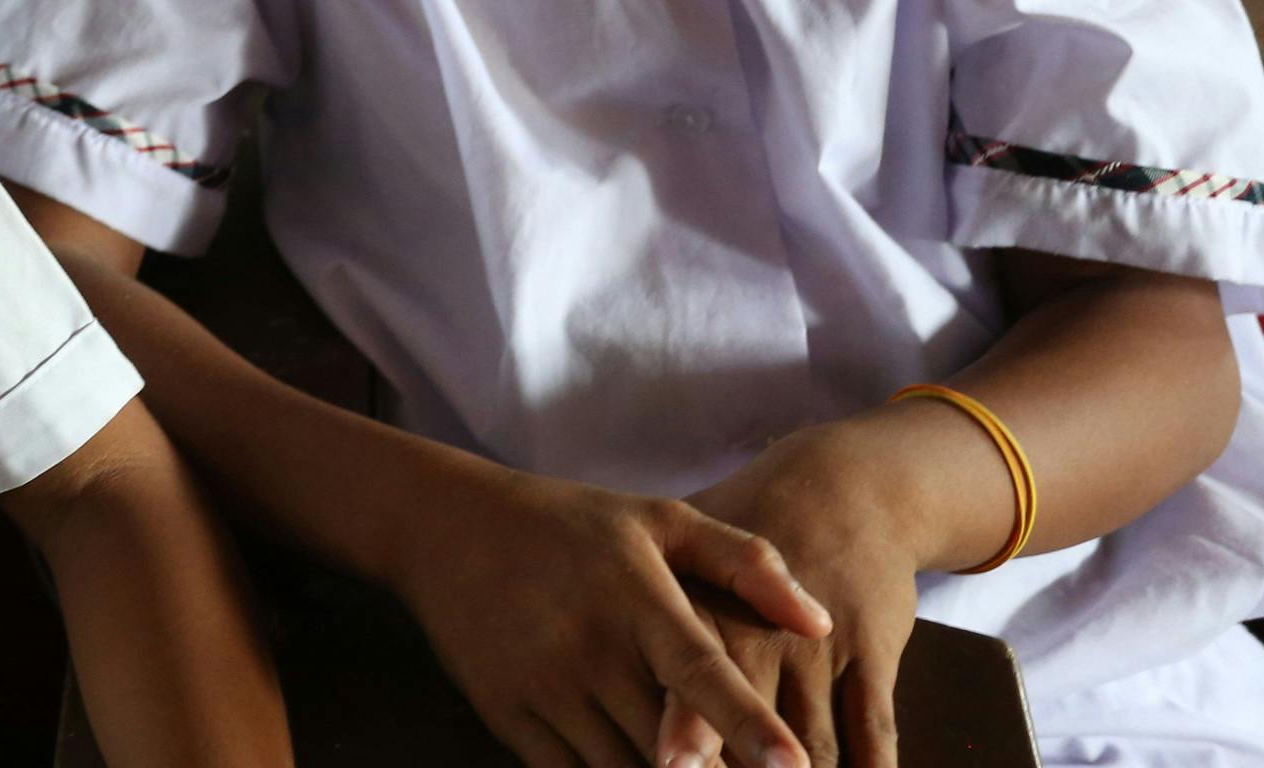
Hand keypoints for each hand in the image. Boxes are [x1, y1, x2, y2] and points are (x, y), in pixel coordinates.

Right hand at [382, 453, 827, 767]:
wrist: (442, 525)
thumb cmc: (570, 524)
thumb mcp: (657, 520)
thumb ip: (746, 561)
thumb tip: (820, 624)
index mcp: (636, 598)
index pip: (701, 671)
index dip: (749, 724)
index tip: (795, 767)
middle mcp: (590, 647)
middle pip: (672, 747)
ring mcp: (545, 687)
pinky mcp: (508, 715)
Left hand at [660, 434, 929, 767]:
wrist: (840, 489)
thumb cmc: (738, 533)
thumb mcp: (681, 554)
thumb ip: (639, 620)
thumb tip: (593, 697)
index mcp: (696, 615)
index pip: (682, 695)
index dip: (685, 738)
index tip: (670, 767)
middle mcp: (756, 635)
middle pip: (746, 733)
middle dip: (740, 766)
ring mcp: (817, 648)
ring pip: (815, 745)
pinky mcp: (874, 652)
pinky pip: (874, 732)